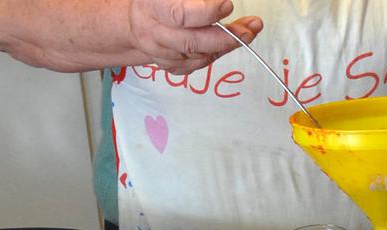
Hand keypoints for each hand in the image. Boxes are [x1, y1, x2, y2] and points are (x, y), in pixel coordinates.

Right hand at [129, 0, 262, 72]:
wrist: (136, 21)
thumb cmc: (160, 0)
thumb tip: (221, 0)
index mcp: (152, 7)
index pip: (180, 14)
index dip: (206, 12)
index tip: (227, 6)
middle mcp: (153, 32)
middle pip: (191, 41)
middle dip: (224, 37)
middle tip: (249, 29)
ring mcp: (160, 52)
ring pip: (197, 56)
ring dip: (226, 45)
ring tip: (249, 31)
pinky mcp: (169, 65)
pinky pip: (196, 65)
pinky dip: (215, 54)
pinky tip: (230, 43)